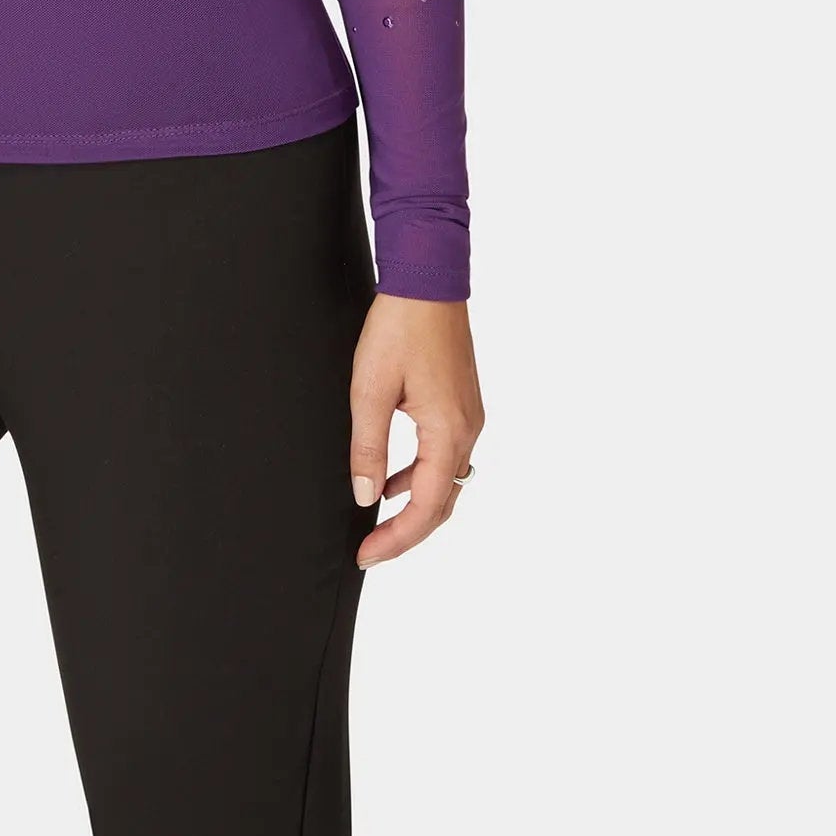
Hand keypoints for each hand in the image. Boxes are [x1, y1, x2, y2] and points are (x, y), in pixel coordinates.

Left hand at [349, 294, 483, 567]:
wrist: (428, 280)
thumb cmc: (399, 327)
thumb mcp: (369, 390)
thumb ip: (368, 448)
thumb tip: (365, 496)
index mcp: (448, 432)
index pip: (426, 508)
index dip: (396, 539)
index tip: (367, 555)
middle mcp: (468, 430)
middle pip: (443, 503)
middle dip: (407, 532)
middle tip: (371, 549)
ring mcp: (469, 416)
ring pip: (446, 481)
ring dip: (415, 505)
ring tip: (378, 520)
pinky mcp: (462, 403)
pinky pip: (446, 456)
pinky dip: (421, 476)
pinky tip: (394, 477)